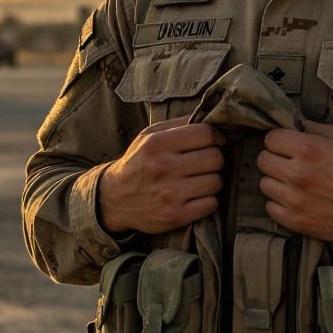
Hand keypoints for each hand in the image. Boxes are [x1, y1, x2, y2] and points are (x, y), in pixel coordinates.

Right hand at [98, 115, 224, 234]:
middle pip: (215, 158)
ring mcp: (170, 194)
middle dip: (215, 159)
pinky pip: (211, 204)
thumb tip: (213, 117)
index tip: (215, 142)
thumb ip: (179, 124)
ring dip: (211, 180)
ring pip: (216, 182)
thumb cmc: (139, 162)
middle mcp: (163, 168)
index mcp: (157, 143)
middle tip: (205, 162)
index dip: (217, 137)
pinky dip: (207, 200)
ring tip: (199, 180)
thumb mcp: (149, 135)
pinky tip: (195, 196)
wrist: (114, 199)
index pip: (206, 134)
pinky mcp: (176, 215)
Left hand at [257, 120, 332, 247]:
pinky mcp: (297, 222)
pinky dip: (280, 203)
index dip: (280, 140)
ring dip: (277, 182)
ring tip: (295, 182)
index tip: (288, 145)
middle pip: (262, 160)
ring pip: (264, 184)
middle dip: (275, 158)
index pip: (270, 138)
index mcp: (308, 148)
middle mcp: (298, 173)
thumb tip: (293, 124)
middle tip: (290, 163)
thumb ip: (314, 128)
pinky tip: (297, 199)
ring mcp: (296, 200)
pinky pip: (271, 208)